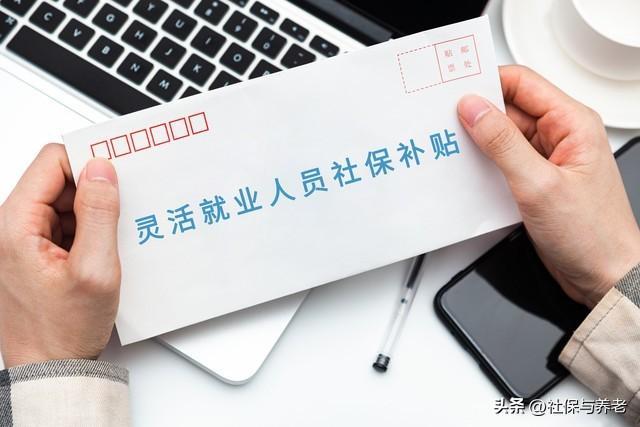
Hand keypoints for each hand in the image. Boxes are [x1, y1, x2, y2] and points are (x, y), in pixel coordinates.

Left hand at [0, 144, 120, 367]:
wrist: (51, 367)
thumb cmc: (62, 330)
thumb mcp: (95, 270)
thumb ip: (100, 214)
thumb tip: (103, 170)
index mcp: (15, 225)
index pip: (52, 162)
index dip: (88, 161)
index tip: (117, 170)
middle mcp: (13, 228)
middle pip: (59, 179)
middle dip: (94, 190)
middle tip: (119, 211)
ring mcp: (24, 240)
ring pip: (65, 201)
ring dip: (93, 212)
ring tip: (109, 242)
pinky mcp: (37, 252)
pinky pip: (67, 223)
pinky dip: (89, 229)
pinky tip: (102, 251)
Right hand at [457, 65, 639, 308]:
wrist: (604, 276)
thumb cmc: (592, 235)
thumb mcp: (539, 185)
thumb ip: (502, 143)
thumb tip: (474, 109)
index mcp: (572, 124)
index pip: (522, 83)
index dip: (487, 82)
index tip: (455, 90)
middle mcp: (560, 136)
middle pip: (509, 108)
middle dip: (476, 114)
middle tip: (445, 122)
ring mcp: (547, 159)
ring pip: (503, 135)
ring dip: (478, 142)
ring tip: (453, 149)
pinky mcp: (535, 180)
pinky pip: (503, 161)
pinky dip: (484, 164)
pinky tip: (469, 173)